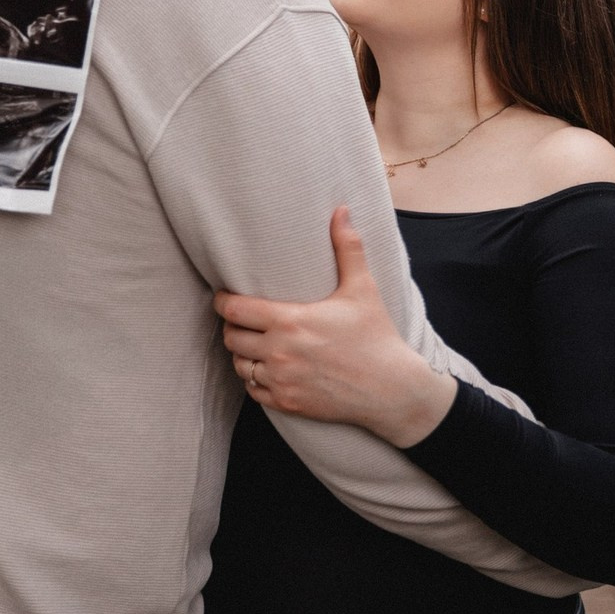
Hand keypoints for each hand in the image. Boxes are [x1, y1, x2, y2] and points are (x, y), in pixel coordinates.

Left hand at [214, 207, 457, 446]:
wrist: (392, 390)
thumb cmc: (376, 336)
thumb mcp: (362, 288)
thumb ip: (347, 247)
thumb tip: (342, 210)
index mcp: (290, 321)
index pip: (234, 309)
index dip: (222, 301)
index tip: (224, 295)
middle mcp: (280, 353)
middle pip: (230, 337)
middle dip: (231, 326)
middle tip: (241, 317)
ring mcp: (282, 381)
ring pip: (238, 365)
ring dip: (241, 352)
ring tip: (251, 341)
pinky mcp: (287, 403)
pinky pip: (252, 390)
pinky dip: (253, 378)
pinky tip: (265, 366)